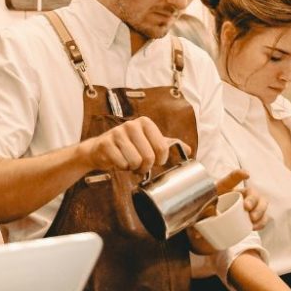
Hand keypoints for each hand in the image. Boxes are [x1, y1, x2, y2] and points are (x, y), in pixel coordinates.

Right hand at [75, 116, 189, 173]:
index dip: (160, 160)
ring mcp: (117, 133)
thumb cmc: (128, 146)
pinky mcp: (106, 143)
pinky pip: (121, 163)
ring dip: (133, 168)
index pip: (162, 148)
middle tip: (140, 166)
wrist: (101, 149)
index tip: (155, 161)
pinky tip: (119, 162)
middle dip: (145, 167)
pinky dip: (121, 167)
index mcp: (145, 122)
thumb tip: (188, 150)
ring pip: (135, 161)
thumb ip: (167, 144)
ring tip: (130, 163)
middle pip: (149, 157)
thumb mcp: (149, 142)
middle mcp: (131, 125)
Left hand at [186, 169, 266, 253]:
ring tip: (252, 219)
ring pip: (261, 202)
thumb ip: (198, 222)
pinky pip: (263, 216)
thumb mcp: (201, 214)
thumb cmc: (207, 212)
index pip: (232, 178)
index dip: (239, 175)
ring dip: (260, 210)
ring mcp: (249, 204)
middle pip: (251, 191)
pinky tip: (255, 226)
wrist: (213, 223)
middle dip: (252, 199)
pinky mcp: (253, 216)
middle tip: (247, 207)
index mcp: (225, 189)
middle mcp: (240, 194)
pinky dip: (261, 221)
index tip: (246, 174)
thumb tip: (197, 233)